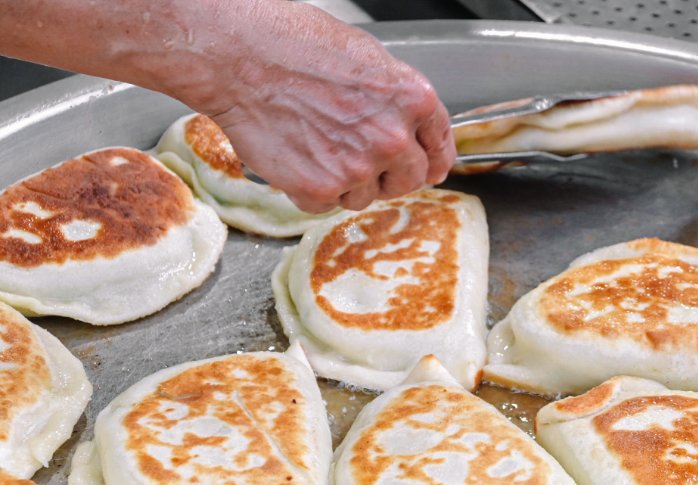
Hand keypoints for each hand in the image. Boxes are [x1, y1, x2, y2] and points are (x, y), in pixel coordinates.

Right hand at [199, 2, 455, 212]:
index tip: (428, 169)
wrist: (237, 56)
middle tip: (354, 154)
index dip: (431, 160)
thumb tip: (414, 132)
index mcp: (412, 99)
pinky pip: (326, 205)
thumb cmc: (292, 44)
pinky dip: (309, 190)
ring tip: (314, 142)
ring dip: (345, 181)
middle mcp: (393, 138)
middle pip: (409, 180)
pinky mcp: (320, 191)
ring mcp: (358, 168)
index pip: (440, 147)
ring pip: (366, 196)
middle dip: (387, 174)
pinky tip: (295, 154)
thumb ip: (397, 100)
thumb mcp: (366, 58)